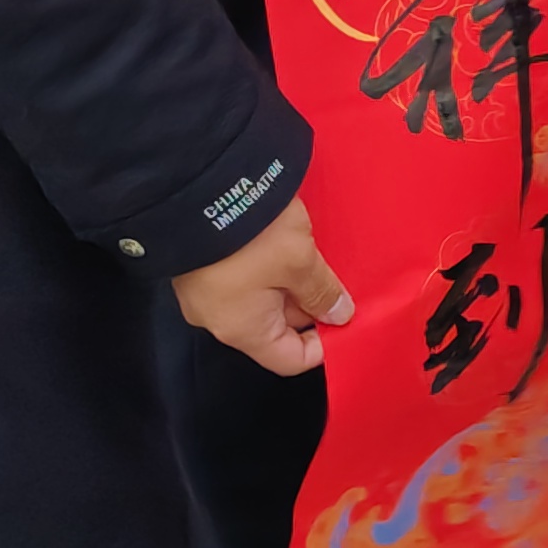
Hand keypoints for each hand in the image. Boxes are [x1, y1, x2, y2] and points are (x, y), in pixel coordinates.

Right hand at [170, 198, 352, 377]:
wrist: (201, 187)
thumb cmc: (252, 234)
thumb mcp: (299, 262)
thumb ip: (322, 292)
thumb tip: (340, 315)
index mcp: (242, 330)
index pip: (288, 360)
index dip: (322, 346)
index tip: (346, 320)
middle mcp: (219, 318)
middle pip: (276, 328)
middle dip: (309, 307)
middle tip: (338, 281)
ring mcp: (208, 292)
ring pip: (261, 300)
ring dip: (290, 284)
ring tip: (316, 258)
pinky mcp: (204, 265)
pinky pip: (245, 279)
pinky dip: (270, 269)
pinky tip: (290, 245)